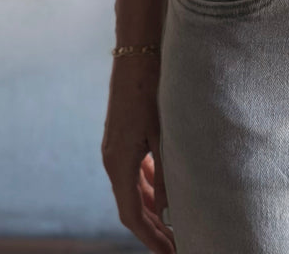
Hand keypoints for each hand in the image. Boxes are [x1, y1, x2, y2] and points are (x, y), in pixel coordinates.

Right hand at [101, 54, 175, 253]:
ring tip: (174, 225)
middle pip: (131, 207)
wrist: (135, 55)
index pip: (131, 215)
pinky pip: (133, 172)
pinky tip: (164, 189)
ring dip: (151, 209)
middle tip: (176, 245)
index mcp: (119, 164)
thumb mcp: (161, 135)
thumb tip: (169, 211)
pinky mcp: (121, 138)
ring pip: (132, 190)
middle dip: (153, 229)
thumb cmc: (150, 92)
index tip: (168, 253)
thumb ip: (165, 174)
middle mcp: (112, 160)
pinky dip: (148, 187)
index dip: (149, 237)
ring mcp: (115, 149)